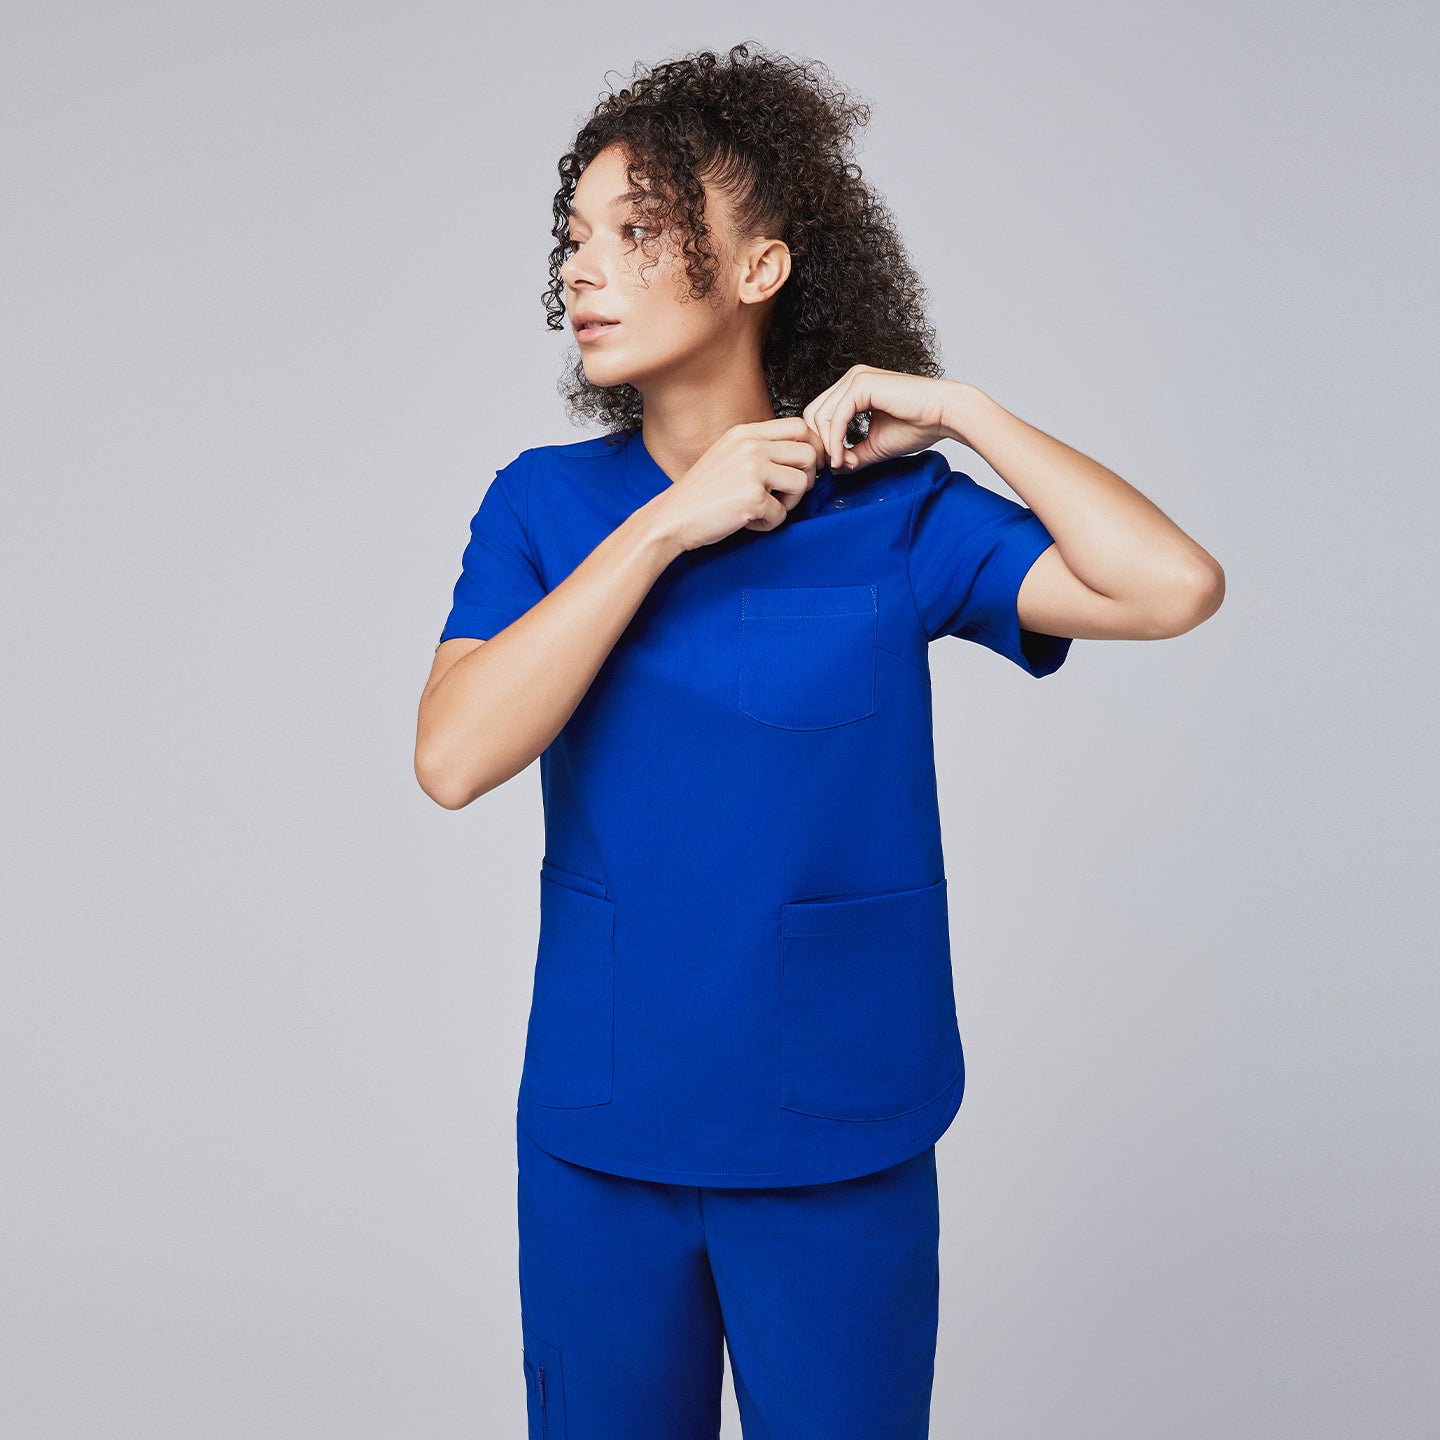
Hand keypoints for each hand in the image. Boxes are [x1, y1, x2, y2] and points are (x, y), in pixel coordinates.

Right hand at [649, 417, 827, 550]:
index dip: (811, 449)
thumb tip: (803, 455)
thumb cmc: (701, 493)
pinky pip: (782, 514)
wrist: (672, 517)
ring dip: (790, 503)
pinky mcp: (753, 499)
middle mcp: (751, 446)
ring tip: (766, 509)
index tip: (804, 469)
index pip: (799, 427)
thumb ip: (759, 449)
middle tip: (788, 494)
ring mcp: (753, 471)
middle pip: (809, 454)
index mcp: (745, 433)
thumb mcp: (728, 455)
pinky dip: (768, 524)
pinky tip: (747, 521)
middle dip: (806, 479)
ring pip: (802, 484)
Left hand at [802, 367, 962, 472]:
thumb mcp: (875, 446)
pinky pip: (835, 417)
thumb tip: (832, 468)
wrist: (945, 415)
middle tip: (831, 466)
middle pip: (812, 413)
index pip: (819, 414)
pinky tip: (843, 458)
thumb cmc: (918, 426)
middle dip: (818, 444)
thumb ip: (852, 454)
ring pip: (820, 415)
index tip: (833, 465)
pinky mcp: (861, 384)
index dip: (820, 442)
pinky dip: (835, 441)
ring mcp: (855, 378)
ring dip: (827, 446)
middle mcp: (852, 379)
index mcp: (854, 389)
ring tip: (842, 464)